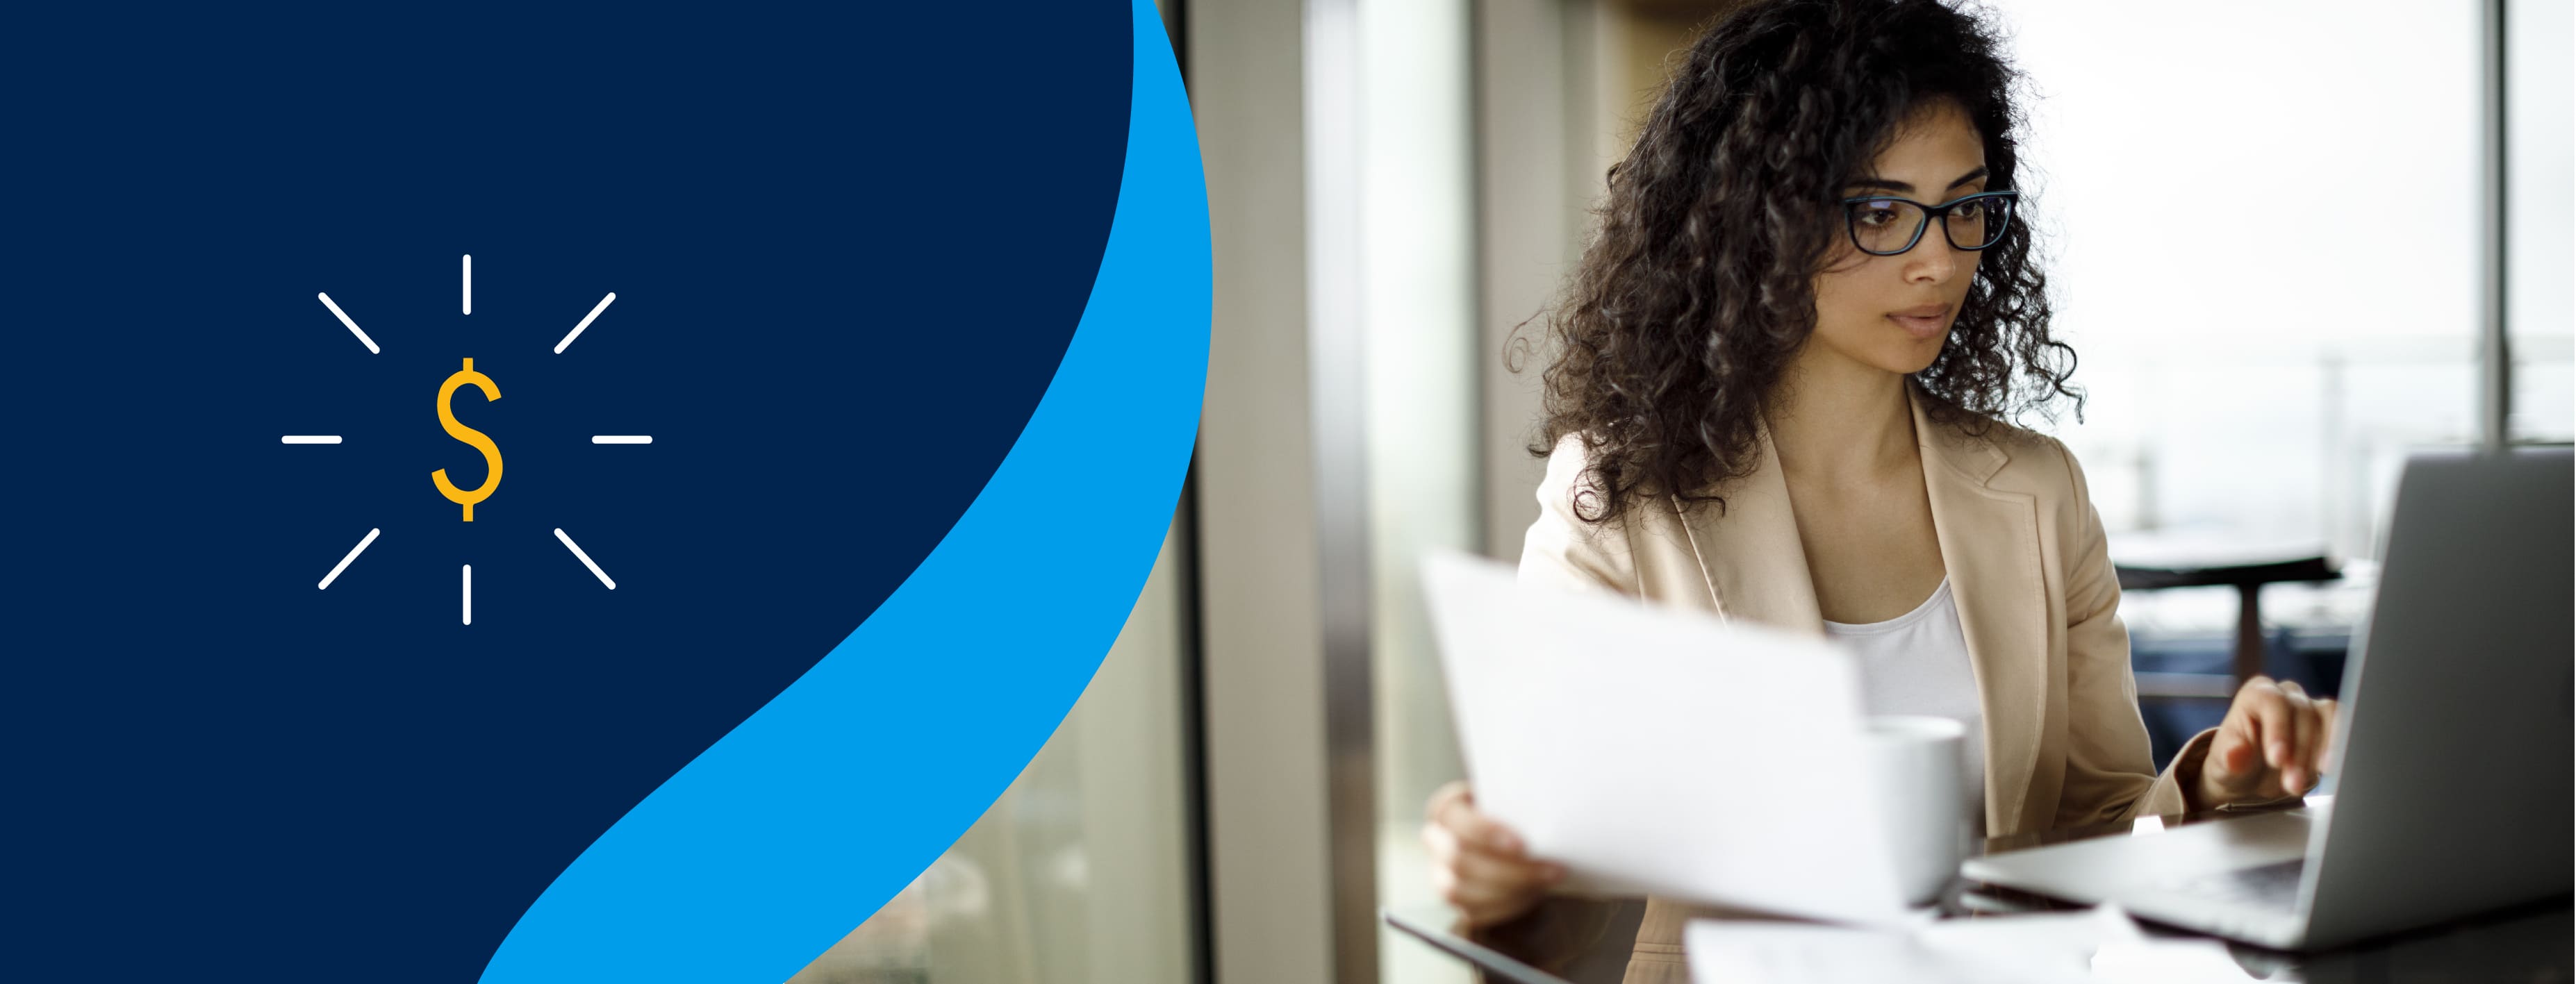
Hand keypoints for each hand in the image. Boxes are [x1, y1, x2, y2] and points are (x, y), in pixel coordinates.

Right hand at [1422, 780, 1564, 926]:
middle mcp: (1435, 840)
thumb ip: (1521, 803)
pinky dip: (1506, 906)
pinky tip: (1533, 894)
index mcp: (1446, 809)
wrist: (1514, 836)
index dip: (1486, 833)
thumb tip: (1547, 813)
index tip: (1522, 844)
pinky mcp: (1455, 900)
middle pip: (1457, 860)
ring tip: (1547, 882)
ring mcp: (1440, 873)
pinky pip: (1473, 911)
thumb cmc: (1514, 812)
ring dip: (1509, 891)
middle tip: (1551, 869)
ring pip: (1459, 891)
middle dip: (1508, 870)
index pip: (1457, 820)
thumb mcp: (1514, 798)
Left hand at [2192, 675, 2338, 808]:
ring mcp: (2310, 707)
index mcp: (2256, 694)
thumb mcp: (2224, 763)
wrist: (2252, 776)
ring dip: (2323, 752)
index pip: (2272, 702)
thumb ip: (2229, 757)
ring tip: (2313, 779)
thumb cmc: (2236, 762)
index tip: (2277, 760)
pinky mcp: (2329, 724)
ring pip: (2327, 718)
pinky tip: (2334, 769)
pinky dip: (2339, 748)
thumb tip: (2236, 754)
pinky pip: (2343, 728)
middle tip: (2293, 783)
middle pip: (2302, 713)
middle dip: (2299, 752)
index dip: (2278, 730)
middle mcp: (2286, 695)